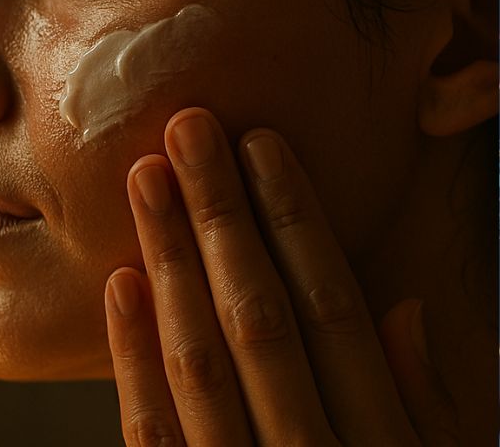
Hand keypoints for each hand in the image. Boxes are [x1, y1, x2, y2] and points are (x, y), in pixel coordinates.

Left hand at [104, 107, 458, 445]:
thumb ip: (426, 403)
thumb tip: (408, 309)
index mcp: (376, 437)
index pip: (331, 305)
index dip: (295, 218)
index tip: (260, 144)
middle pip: (258, 313)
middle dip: (220, 214)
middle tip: (187, 131)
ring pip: (200, 357)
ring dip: (171, 260)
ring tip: (146, 178)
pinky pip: (151, 433)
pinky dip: (133, 358)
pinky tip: (120, 284)